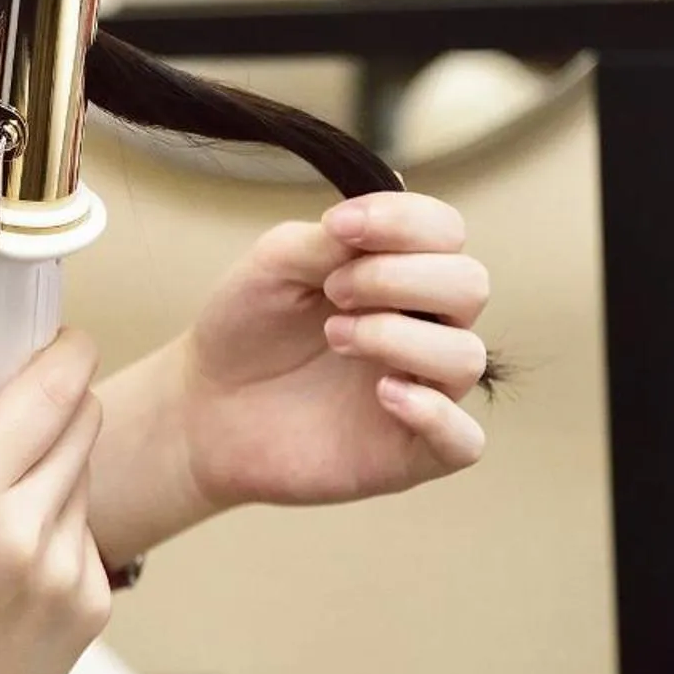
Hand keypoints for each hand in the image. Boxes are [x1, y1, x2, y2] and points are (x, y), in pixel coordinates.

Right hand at [0, 289, 111, 673]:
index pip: (51, 389)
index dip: (63, 348)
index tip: (54, 336)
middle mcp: (24, 534)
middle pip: (84, 418)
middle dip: (56, 402)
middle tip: (13, 415)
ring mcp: (67, 572)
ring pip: (87, 470)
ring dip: (54, 464)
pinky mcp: (94, 603)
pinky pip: (89, 527)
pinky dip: (58, 523)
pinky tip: (12, 559)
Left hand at [176, 191, 491, 511]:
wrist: (205, 404)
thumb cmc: (246, 326)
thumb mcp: (274, 264)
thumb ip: (329, 241)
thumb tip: (376, 221)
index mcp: (398, 271)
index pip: (445, 230)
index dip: (403, 222)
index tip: (339, 228)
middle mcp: (423, 325)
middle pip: (469, 284)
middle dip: (397, 277)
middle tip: (333, 291)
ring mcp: (423, 389)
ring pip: (465, 355)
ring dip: (398, 336)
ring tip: (335, 336)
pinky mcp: (411, 452)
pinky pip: (465, 440)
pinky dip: (433, 412)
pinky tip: (383, 393)